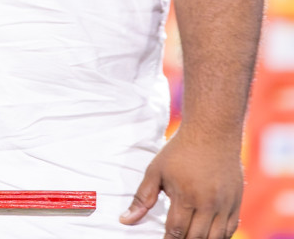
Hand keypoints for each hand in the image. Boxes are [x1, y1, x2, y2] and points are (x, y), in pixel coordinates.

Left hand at [121, 129, 242, 237]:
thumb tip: (125, 220)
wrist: (212, 133)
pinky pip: (230, 229)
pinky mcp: (236, 202)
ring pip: (216, 237)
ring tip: (189, 238)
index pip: (176, 231)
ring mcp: (225, 204)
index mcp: (186, 196)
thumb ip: (143, 198)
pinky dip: (220, 237)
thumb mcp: (156, 171)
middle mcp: (208, 204)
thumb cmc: (180, 151)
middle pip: (196, 237)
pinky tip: (208, 236)